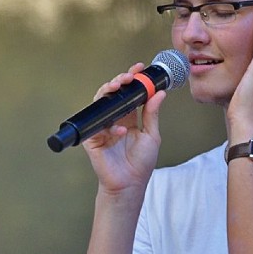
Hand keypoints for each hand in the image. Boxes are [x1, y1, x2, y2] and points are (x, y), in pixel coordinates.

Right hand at [81, 63, 166, 194]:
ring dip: (108, 91)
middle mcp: (114, 119)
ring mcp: (102, 127)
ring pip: (101, 102)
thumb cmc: (140, 163)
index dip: (133, 79)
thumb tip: (160, 93)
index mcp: (129, 117)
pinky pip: (98, 125)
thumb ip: (152, 114)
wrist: (130, 184)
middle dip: (119, 80)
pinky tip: (121, 131)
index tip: (140, 68)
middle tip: (129, 76)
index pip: (129, 93)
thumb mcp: (152, 135)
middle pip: (113, 93)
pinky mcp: (92, 138)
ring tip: (119, 85)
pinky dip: (110, 126)